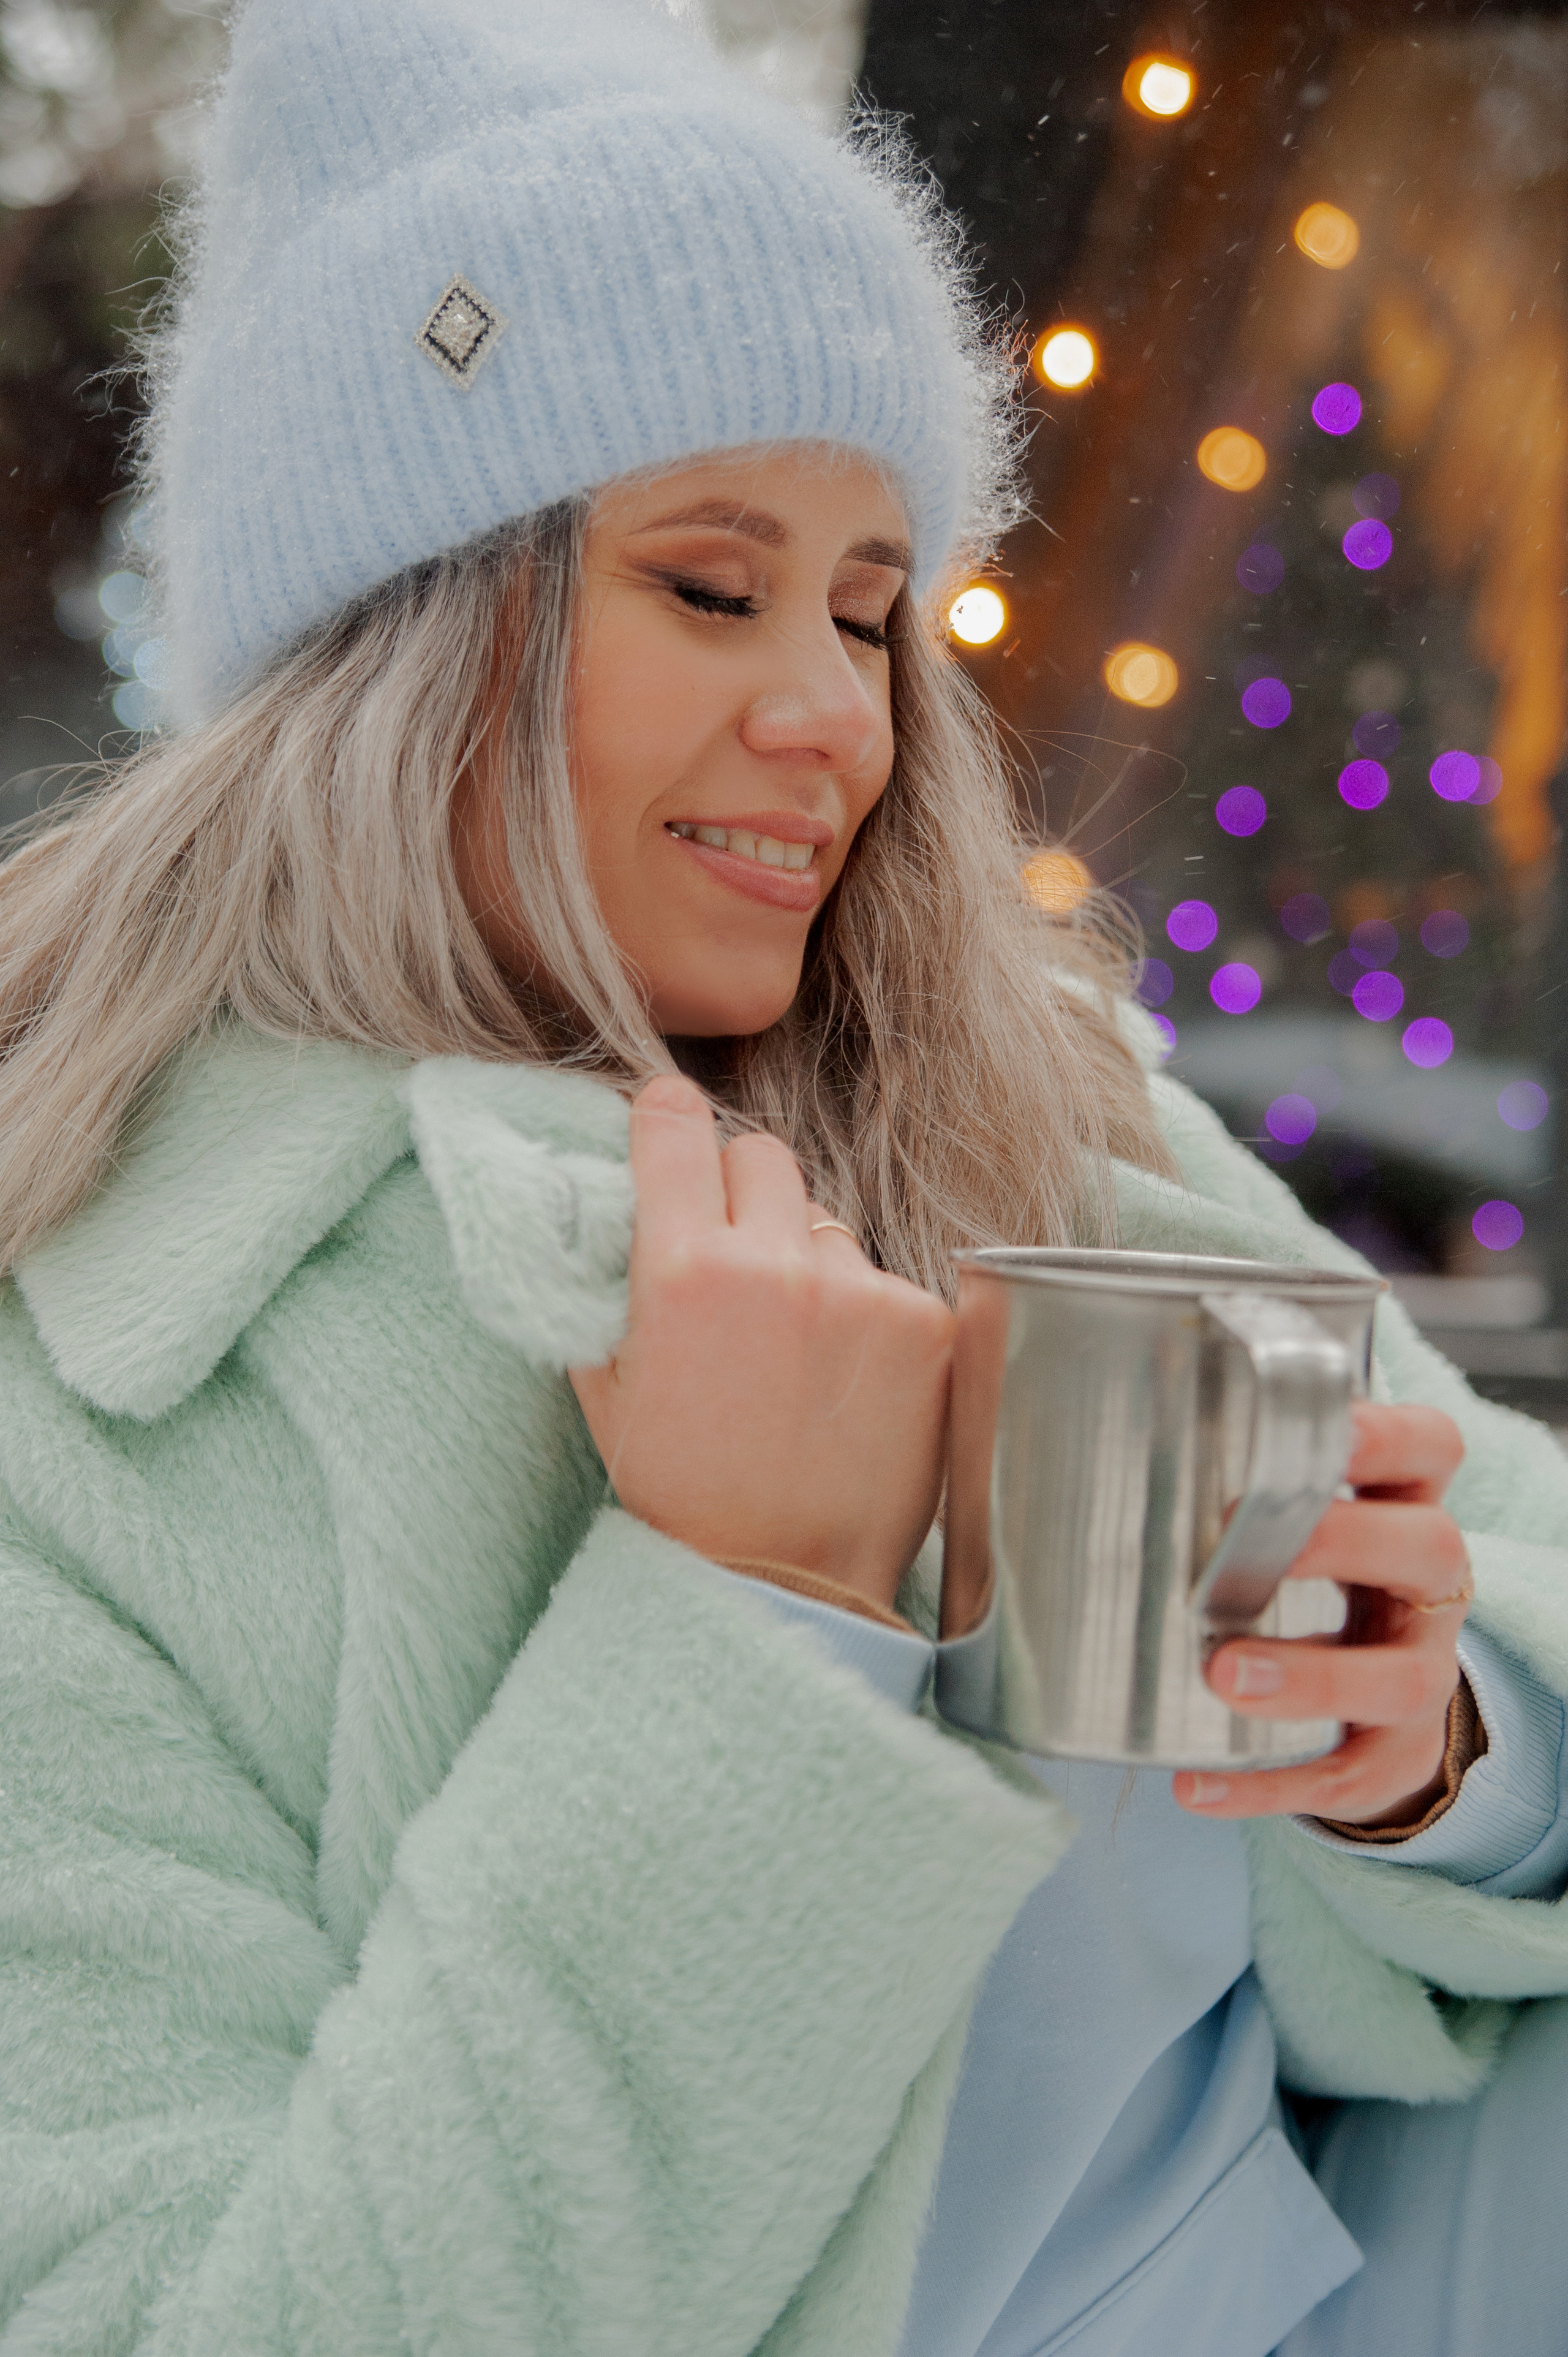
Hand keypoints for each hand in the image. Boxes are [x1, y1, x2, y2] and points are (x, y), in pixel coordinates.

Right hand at [569, 1076, 953, 1613]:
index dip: (668, 1120)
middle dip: (743, 1194)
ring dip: (810, 1263)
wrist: (786, 1586)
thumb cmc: (684, 1492)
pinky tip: (849, 1381)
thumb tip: (594, 1200)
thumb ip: (600, 1282)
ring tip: (797, 1353)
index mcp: (681, 1271)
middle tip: (737, 1264)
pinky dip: (869, 1318)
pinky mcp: (925, 1324)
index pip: (675, 1123)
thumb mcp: (608, 1386)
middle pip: (761, 1154)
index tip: (670, 1127)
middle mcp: (773, 1265)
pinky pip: (886, 1279)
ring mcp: (858, 1291)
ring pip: (827, 1223)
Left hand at [1174, 1403, 1469, 1823]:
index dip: (1386, 1436)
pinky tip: (1195, 1782)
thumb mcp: (1303, 1515)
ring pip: (1398, 1677)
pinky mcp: (1397, 1753)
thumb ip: (1238, 1474)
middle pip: (1430, 1550)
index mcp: (1407, 1505)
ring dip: (1311, 1677)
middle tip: (1237, 1535)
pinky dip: (1269, 1784)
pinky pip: (1347, 1775)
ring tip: (1222, 1674)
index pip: (1430, 1448)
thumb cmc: (1316, 1576)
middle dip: (1342, 1542)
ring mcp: (1425, 1672)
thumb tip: (1097, 1422)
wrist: (1379, 1693)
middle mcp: (1431, 1586)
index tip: (1322, 1431)